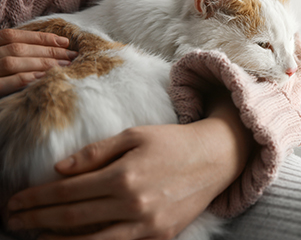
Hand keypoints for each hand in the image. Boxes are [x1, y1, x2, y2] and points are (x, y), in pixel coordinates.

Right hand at [0, 29, 77, 96]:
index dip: (40, 37)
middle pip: (18, 49)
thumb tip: (49, 48)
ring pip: (13, 62)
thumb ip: (14, 53)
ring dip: (41, 63)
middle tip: (72, 55)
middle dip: (48, 51)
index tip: (64, 41)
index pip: (13, 36)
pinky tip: (44, 78)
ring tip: (65, 66)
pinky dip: (25, 78)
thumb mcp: (2, 58)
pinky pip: (6, 83)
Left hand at [6, 92, 254, 239]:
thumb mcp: (135, 135)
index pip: (67, 191)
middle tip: (13, 222)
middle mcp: (134, 204)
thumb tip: (60, 170)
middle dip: (37, 220)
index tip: (16, 201)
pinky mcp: (160, 238)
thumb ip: (96, 152)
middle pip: (72, 217)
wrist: (215, 159)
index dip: (37, 198)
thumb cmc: (174, 142)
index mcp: (124, 175)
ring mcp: (148, 226)